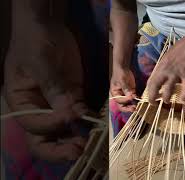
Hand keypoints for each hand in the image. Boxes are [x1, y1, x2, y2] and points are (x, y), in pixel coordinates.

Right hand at [4, 27, 87, 161]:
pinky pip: (79, 115)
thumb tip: (71, 116)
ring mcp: (56, 105)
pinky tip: (96, 126)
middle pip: (44, 139)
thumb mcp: (41, 63)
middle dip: (60, 149)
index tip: (69, 116)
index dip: (51, 125)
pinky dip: (88, 122)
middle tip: (79, 151)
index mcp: (22, 102)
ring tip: (90, 145)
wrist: (48, 27)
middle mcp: (38, 109)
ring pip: (64, 131)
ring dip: (77, 140)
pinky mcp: (73, 98)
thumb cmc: (37, 42)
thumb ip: (54, 90)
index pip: (34, 124)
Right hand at [110, 66, 136, 111]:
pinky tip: (139, 100)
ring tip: (137, 107)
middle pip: (122, 105)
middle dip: (127, 108)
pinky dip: (136, 100)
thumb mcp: (122, 80)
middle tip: (134, 109)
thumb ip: (126, 88)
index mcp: (115, 93)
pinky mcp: (131, 92)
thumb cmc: (120, 73)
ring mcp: (126, 94)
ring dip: (132, 105)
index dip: (124, 100)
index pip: (119, 100)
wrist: (123, 68)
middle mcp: (120, 95)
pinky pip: (133, 98)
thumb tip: (130, 96)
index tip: (131, 98)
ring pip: (128, 103)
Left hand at [147, 32, 184, 104]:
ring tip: (166, 101)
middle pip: (156, 86)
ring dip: (166, 98)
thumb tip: (158, 78)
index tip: (149, 96)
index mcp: (160, 67)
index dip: (148, 91)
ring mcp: (176, 74)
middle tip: (153, 103)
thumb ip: (161, 69)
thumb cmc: (177, 51)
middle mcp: (166, 71)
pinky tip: (183, 100)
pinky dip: (184, 95)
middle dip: (153, 97)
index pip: (150, 81)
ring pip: (168, 90)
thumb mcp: (165, 59)